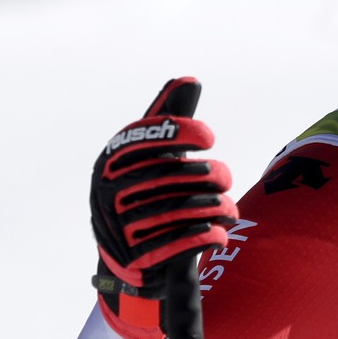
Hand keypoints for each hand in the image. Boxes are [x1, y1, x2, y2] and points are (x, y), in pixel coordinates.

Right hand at [90, 78, 236, 338]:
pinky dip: (212, 235)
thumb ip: (168, 121)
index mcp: (109, 164)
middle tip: (223, 181)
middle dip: (214, 177)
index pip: (147, 139)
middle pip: (180, 176)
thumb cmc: (144, 193)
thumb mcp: (148, 157)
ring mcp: (123, 227)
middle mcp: (110, 194)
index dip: (181, 134)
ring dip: (221, 208)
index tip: (208, 139)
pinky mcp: (142, 259)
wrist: (127, 257)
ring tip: (227, 209)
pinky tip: (219, 233)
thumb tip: (190, 79)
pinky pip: (189, 240)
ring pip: (191, 209)